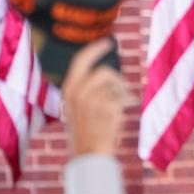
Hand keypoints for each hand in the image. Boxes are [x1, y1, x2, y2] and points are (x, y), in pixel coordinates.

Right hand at [61, 39, 128, 156]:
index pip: (81, 60)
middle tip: (122, 83)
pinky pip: (122, 97)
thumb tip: (105, 71)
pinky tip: (118, 114)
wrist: (88, 152)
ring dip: (121, 93)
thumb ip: (85, 88)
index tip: (107, 42)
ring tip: (118, 106)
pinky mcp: (106, 107)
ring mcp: (92, 99)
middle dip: (116, 76)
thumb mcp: (76, 105)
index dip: (95, 49)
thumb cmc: (85, 129)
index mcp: (69, 88)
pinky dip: (124, 104)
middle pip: (104, 71)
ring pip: (116, 85)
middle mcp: (78, 91)